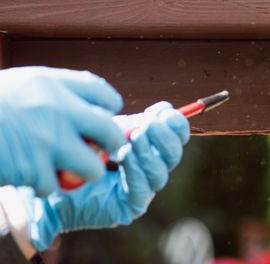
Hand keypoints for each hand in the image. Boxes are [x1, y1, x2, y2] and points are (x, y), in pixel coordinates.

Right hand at [0, 67, 124, 195]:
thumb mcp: (25, 83)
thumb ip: (59, 90)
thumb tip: (94, 106)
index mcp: (54, 84)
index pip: (104, 95)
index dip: (111, 108)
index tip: (107, 116)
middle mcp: (58, 111)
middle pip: (110, 132)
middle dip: (113, 145)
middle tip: (107, 151)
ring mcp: (47, 143)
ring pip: (92, 169)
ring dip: (83, 173)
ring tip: (68, 170)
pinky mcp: (31, 170)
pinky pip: (53, 186)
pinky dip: (43, 185)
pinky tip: (29, 175)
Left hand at [20, 101, 189, 251]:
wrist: (47, 183)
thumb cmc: (75, 152)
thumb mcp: (106, 130)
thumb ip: (133, 121)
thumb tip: (165, 109)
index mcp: (149, 148)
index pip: (175, 137)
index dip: (176, 125)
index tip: (165, 113)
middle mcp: (149, 169)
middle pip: (174, 154)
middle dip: (165, 138)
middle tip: (149, 125)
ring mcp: (142, 189)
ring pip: (160, 172)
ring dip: (148, 151)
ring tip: (134, 137)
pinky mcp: (130, 206)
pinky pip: (142, 188)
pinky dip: (135, 169)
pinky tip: (123, 155)